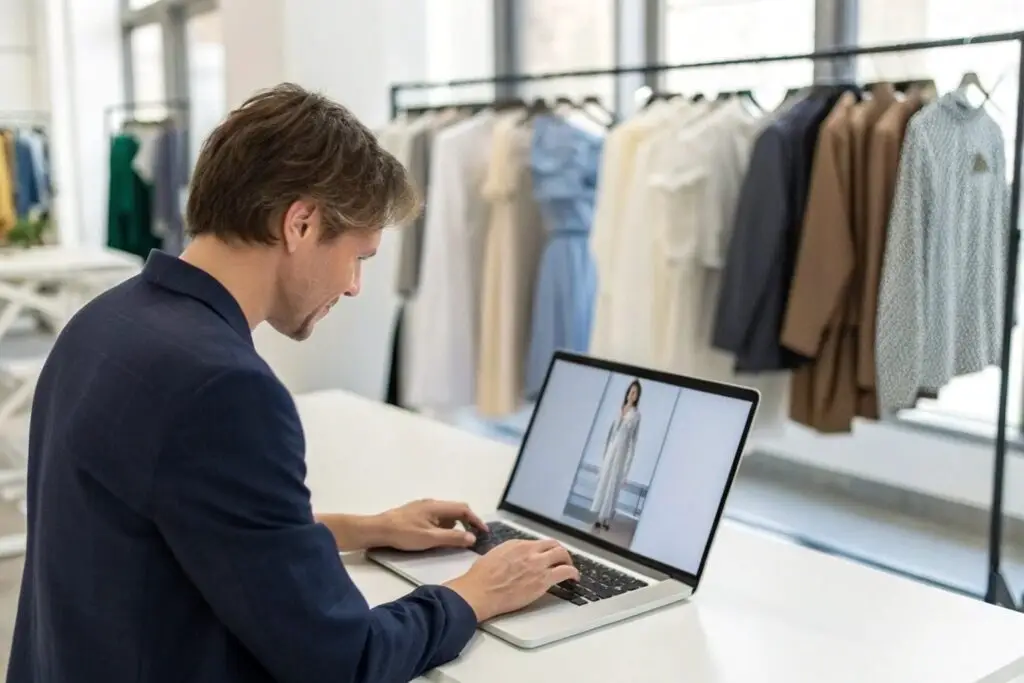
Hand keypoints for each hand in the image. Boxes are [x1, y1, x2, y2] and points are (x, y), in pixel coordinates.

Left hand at [375, 499, 487, 551]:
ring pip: (446, 513)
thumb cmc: (404, 534)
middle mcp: (432, 503)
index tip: (484, 532)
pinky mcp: (416, 512)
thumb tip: (472, 538)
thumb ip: (452, 538)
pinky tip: (439, 536)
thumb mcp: (430, 539)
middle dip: (467, 521)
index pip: (463, 509)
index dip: (476, 520)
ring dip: (455, 524)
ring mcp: (423, 506)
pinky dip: (444, 524)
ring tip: (457, 539)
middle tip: (473, 536)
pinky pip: (437, 516)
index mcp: (437, 506)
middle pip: (456, 509)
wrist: (378, 529)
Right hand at [444, 539, 579, 621]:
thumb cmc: (480, 578)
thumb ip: (508, 554)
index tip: (547, 556)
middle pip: (553, 545)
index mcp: (516, 544)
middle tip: (562, 560)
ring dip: (568, 561)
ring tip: (570, 569)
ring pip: (562, 555)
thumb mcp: (493, 556)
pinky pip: (565, 572)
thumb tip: (514, 559)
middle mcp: (529, 550)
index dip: (545, 550)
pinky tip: (574, 579)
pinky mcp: (543, 580)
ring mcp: (538, 564)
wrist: (479, 592)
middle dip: (560, 552)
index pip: (538, 543)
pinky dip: (573, 573)